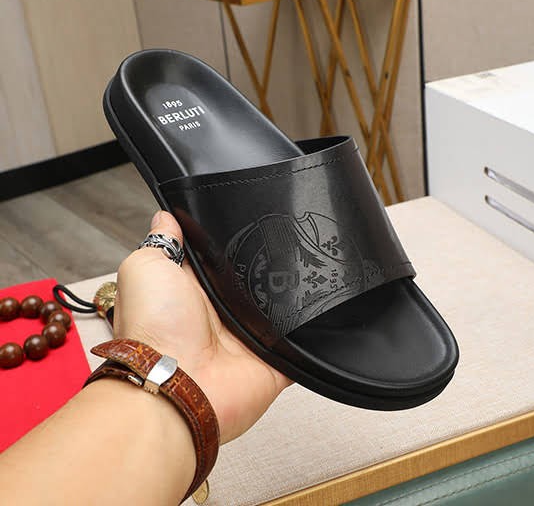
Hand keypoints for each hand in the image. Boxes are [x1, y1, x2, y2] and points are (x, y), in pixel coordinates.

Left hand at [114, 211, 291, 443]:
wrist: (177, 385)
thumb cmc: (154, 328)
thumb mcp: (145, 268)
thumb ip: (162, 242)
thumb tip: (167, 217)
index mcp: (195, 289)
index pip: (220, 256)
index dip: (233, 237)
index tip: (249, 213)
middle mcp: (222, 312)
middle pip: (255, 278)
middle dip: (268, 260)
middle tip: (285, 235)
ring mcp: (249, 336)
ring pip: (281, 305)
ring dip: (290, 292)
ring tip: (309, 263)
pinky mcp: (273, 359)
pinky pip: (301, 341)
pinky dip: (311, 329)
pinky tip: (323, 305)